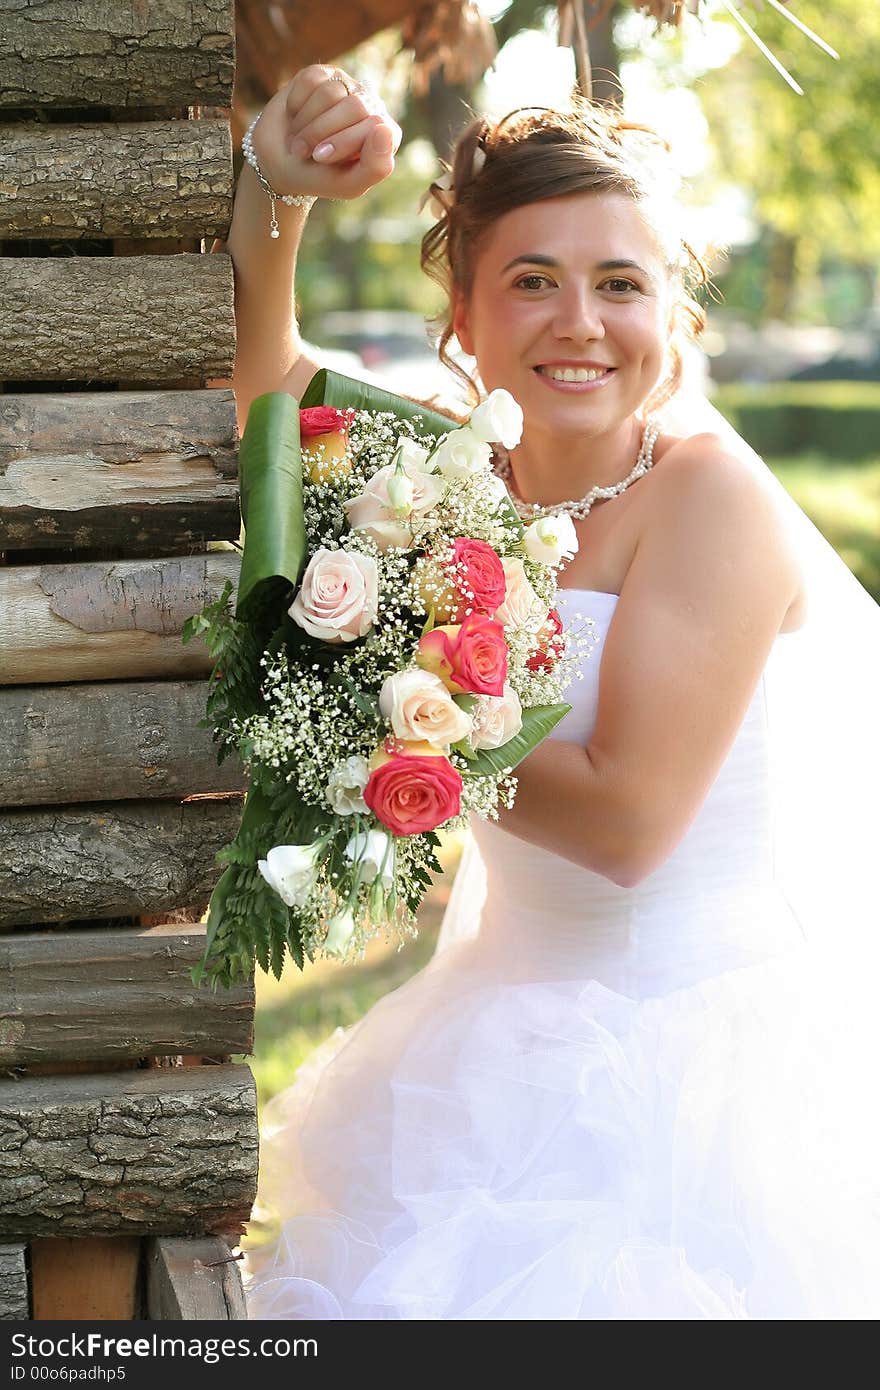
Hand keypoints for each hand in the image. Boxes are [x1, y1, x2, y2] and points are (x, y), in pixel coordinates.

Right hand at [249, 65, 401, 201]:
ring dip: (306, 122)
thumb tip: (384, 130)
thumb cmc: (320, 177)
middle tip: (305, 151)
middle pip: (354, 107)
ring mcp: (347, 86)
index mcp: (386, 134)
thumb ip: (376, 168)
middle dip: (321, 132)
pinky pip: (310, 80)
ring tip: (300, 138)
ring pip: (330, 93)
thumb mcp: (349, 185)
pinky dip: (296, 104)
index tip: (321, 159)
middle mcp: (370, 106)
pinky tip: (297, 116)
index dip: (342, 143)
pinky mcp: (323, 74)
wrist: (280, 163)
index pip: (374, 126)